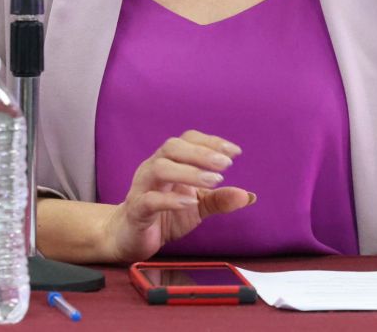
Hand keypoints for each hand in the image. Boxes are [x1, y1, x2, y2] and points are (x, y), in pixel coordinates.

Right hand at [103, 130, 254, 261]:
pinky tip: (189, 202)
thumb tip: (249, 196)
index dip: (210, 142)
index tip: (234, 152)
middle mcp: (153, 168)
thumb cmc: (163, 216)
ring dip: (189, 172)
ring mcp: (142, 187)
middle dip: (202, 153)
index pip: (187, 140)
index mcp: (169, 162)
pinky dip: (170, 199)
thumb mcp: (196, 207)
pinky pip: (149, 200)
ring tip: (213, 181)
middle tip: (226, 165)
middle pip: (173, 147)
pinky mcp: (136, 210)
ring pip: (160, 168)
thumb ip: (219, 199)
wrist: (128, 237)